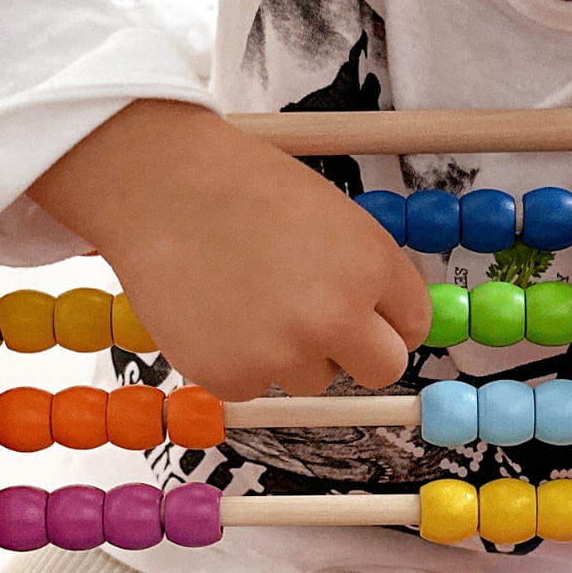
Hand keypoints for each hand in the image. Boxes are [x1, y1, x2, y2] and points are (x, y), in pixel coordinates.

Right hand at [28, 99, 433, 398]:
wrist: (158, 185)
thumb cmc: (240, 186)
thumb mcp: (331, 212)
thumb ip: (364, 267)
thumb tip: (385, 317)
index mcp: (372, 266)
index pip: (413, 326)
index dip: (384, 318)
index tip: (361, 313)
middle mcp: (338, 316)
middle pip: (381, 370)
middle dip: (355, 354)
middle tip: (315, 326)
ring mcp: (284, 352)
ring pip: (311, 380)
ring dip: (287, 354)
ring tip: (246, 298)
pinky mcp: (232, 377)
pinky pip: (253, 387)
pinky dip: (234, 361)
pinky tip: (213, 313)